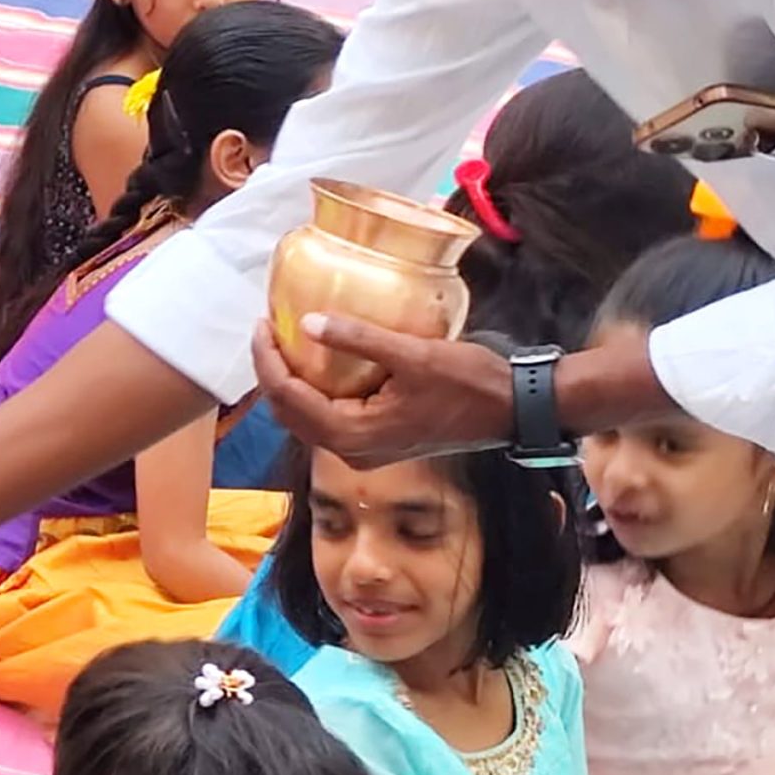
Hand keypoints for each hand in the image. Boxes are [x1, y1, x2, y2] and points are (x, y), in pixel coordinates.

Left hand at [248, 318, 513, 468]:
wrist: (513, 410)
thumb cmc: (469, 383)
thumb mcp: (412, 355)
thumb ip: (358, 339)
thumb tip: (308, 323)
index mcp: (352, 435)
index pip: (288, 397)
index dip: (267, 360)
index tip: (261, 323)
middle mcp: (351, 451)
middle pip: (289, 412)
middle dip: (270, 371)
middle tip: (265, 328)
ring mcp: (363, 450)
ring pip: (306, 418)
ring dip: (289, 382)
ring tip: (281, 340)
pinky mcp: (376, 441)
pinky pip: (329, 418)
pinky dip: (313, 391)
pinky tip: (315, 362)